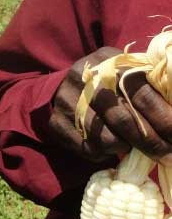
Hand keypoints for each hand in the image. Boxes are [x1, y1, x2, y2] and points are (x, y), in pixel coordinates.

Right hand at [49, 47, 171, 164]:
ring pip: (108, 139)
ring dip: (127, 147)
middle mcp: (86, 80)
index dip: (164, 119)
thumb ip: (152, 87)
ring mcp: (68, 102)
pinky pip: (89, 149)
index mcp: (111, 62)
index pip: (142, 95)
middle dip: (152, 142)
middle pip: (125, 120)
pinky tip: (110, 145)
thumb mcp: (129, 72)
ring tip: (133, 144)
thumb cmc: (110, 81)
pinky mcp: (57, 123)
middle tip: (168, 155)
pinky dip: (106, 153)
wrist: (65, 84)